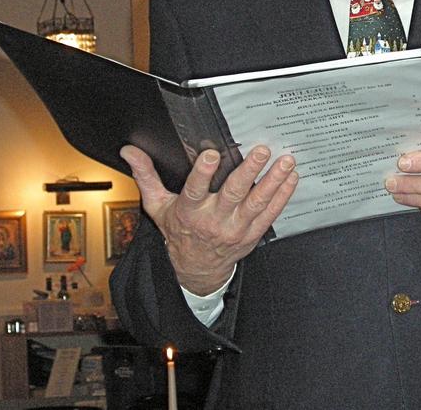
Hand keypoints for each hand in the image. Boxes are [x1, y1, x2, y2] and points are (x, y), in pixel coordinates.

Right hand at [120, 143, 298, 294]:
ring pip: (257, 203)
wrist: (195, 269)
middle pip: (233, 194)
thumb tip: (130, 152)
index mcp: (190, 212)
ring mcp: (236, 229)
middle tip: (261, 151)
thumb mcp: (158, 206)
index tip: (211, 154)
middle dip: (249, 171)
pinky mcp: (251, 234)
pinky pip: (270, 214)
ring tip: (285, 161)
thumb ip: (146, 176)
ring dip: (273, 180)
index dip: (203, 173)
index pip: (195, 191)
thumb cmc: (178, 232)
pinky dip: (282, 195)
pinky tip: (291, 178)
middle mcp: (214, 221)